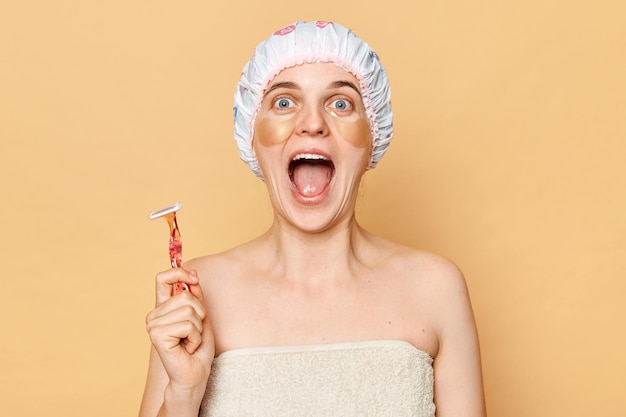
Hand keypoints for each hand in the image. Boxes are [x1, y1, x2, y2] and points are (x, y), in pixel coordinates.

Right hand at [145, 268, 213, 391]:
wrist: (194, 375)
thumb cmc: (198, 348)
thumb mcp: (201, 317)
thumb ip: (195, 297)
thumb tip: (193, 275)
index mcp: (162, 308)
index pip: (163, 279)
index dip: (178, 273)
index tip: (194, 278)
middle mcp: (154, 315)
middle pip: (185, 296)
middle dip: (200, 313)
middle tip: (195, 332)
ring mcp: (153, 325)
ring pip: (188, 310)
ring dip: (198, 328)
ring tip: (191, 341)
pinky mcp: (157, 335)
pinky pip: (188, 325)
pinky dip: (195, 337)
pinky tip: (188, 348)